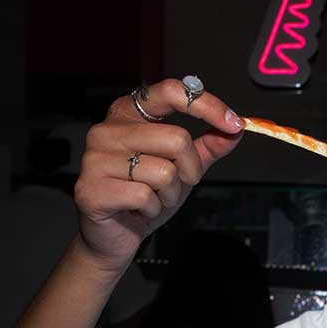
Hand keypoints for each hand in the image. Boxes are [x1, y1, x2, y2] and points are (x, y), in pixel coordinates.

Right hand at [74, 79, 244, 271]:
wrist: (114, 236)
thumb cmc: (144, 198)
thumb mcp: (182, 169)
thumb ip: (206, 148)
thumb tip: (235, 130)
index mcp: (128, 115)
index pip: (170, 92)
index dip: (207, 106)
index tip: (234, 124)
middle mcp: (108, 130)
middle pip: (176, 139)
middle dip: (189, 170)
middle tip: (175, 185)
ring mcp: (96, 159)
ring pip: (164, 172)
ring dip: (170, 194)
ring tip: (153, 198)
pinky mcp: (91, 189)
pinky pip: (145, 196)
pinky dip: (153, 209)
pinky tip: (138, 210)